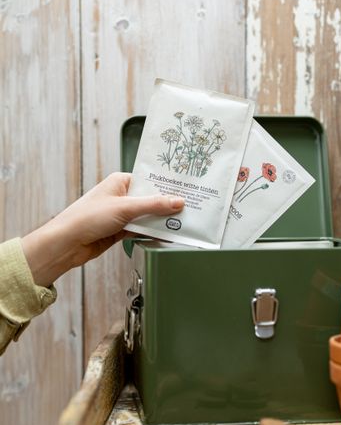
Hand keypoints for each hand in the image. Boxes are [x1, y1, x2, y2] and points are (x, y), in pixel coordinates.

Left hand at [21, 172, 184, 286]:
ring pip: (147, 216)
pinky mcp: (120, 230)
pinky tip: (165, 235)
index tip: (186, 191)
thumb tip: (177, 201)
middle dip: (167, 206)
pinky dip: (152, 233)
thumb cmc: (87, 217)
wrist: (67, 243)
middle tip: (189, 209)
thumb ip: (153, 205)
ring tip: (182, 224)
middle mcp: (121, 196)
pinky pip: (141, 229)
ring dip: (160, 222)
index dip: (167, 187)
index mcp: (120, 182)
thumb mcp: (125, 208)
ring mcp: (121, 214)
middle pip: (151, 200)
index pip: (150, 181)